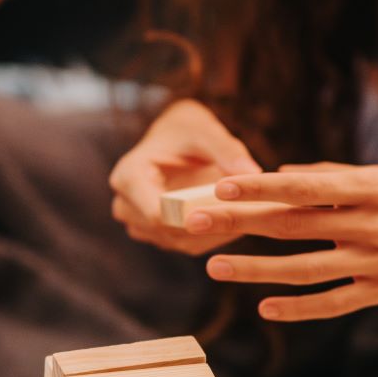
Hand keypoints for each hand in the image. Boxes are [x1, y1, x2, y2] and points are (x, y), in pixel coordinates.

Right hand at [109, 101, 261, 254]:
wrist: (174, 139)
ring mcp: (138, 224)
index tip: (230, 209)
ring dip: (212, 233)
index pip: (157, 213)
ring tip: (245, 215)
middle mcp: (125, 204)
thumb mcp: (205, 131)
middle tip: (247, 214)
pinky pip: (185, 245)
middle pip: (168, 231)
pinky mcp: (154, 235)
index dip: (193, 217)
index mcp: (129, 176)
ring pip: (178, 242)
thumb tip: (252, 172)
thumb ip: (227, 150)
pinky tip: (234, 222)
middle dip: (208, 224)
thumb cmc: (187, 131)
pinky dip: (211, 237)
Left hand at [187, 163, 377, 319]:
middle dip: (240, 224)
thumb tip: (286, 175)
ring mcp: (377, 263)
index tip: (221, 186)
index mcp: (374, 188)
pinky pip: (334, 303)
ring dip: (255, 268)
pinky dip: (299, 307)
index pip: (304, 188)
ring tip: (214, 266)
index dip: (260, 188)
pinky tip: (265, 307)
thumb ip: (339, 178)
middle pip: (292, 227)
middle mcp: (372, 226)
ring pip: (304, 269)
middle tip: (195, 223)